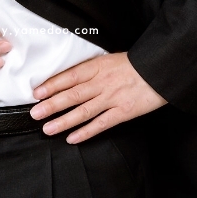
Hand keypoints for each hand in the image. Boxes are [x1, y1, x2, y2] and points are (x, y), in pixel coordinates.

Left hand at [29, 52, 166, 143]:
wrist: (162, 69)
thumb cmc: (135, 64)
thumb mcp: (109, 59)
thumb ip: (90, 69)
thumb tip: (68, 78)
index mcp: (97, 67)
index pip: (70, 76)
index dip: (52, 85)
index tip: (37, 93)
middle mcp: (102, 83)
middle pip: (72, 95)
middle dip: (51, 105)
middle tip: (35, 113)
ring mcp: (112, 98)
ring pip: (83, 111)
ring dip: (63, 121)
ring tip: (47, 128)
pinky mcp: (123, 112)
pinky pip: (101, 124)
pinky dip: (86, 132)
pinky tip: (72, 138)